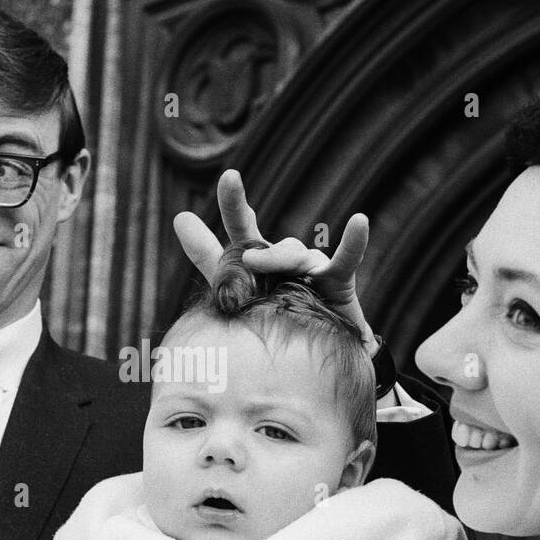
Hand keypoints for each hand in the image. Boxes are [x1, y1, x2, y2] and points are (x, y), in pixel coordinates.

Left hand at [173, 169, 377, 352]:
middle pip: (264, 241)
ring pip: (292, 254)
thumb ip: (207, 254)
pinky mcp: (338, 284)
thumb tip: (179, 216)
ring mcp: (312, 270)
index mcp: (259, 261)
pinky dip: (353, 243)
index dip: (233, 204)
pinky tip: (359, 222)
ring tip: (257, 267)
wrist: (312, 363)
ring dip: (276, 261)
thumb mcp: (234, 287)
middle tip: (233, 209)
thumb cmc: (274, 319)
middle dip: (242, 215)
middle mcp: (285, 260)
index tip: (228, 176)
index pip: (242, 228)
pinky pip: (346, 261)